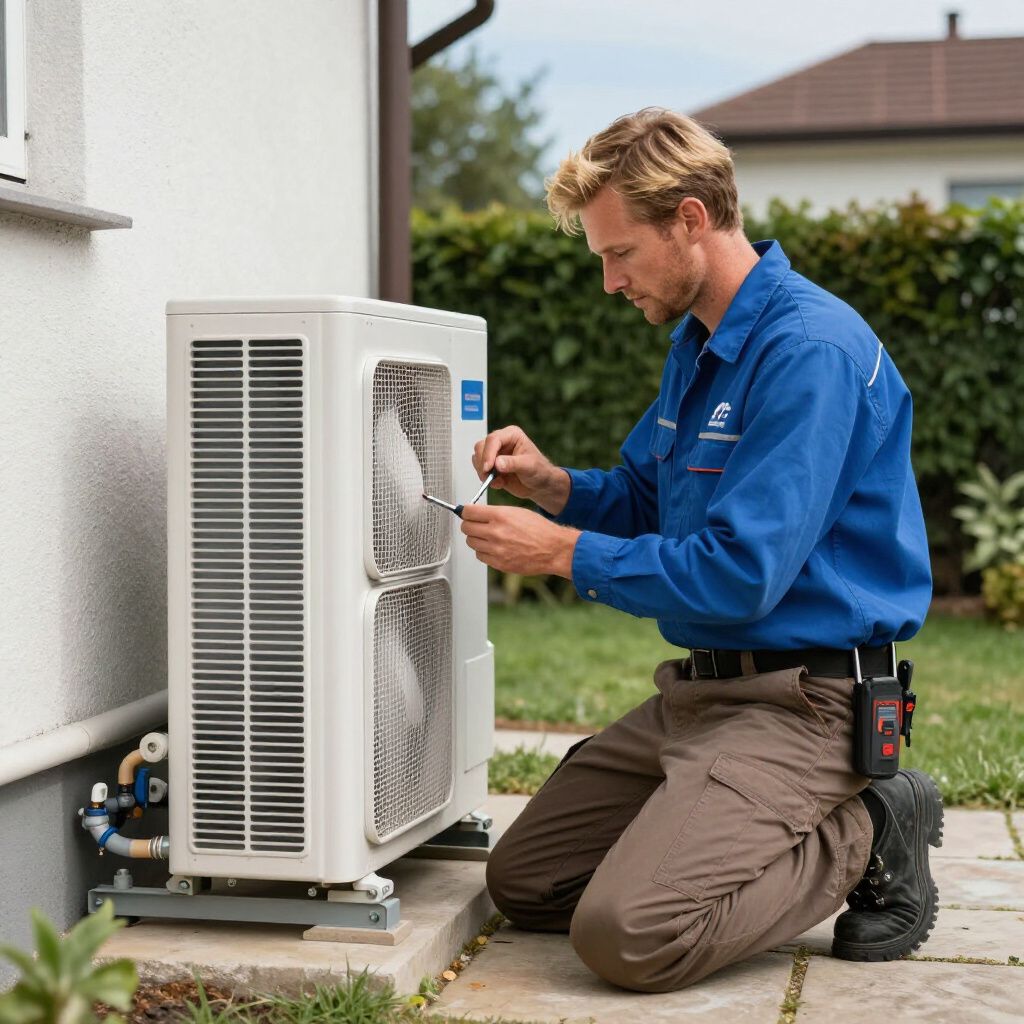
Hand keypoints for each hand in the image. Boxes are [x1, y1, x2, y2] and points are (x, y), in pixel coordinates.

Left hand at [460, 504, 579, 578]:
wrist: (553, 549)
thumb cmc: (539, 529)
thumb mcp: (517, 512)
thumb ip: (495, 512)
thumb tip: (477, 513)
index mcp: (500, 516)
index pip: (468, 512)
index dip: (466, 512)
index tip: (467, 513)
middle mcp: (495, 532)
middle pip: (466, 528)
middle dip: (469, 525)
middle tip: (476, 525)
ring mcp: (496, 549)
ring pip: (471, 542)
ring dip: (476, 539)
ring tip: (488, 537)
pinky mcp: (498, 563)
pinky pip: (480, 556)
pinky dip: (484, 551)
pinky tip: (494, 548)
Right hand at [472, 425, 570, 514]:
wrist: (539, 485)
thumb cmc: (539, 471)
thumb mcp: (529, 466)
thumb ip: (513, 463)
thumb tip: (497, 463)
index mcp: (511, 435)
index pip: (493, 439)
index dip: (488, 453)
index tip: (488, 468)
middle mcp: (501, 442)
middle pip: (481, 447)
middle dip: (483, 463)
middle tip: (489, 476)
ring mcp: (494, 454)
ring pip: (477, 458)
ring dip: (483, 472)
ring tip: (498, 481)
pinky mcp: (490, 466)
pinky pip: (479, 469)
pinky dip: (486, 478)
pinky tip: (499, 483)